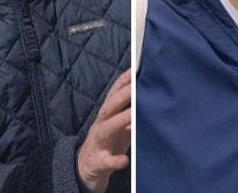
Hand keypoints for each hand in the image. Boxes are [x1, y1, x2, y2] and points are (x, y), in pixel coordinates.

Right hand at [77, 69, 130, 192]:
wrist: (87, 168)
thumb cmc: (109, 142)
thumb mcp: (120, 126)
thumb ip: (131, 113)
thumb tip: (150, 98)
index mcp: (107, 115)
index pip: (113, 94)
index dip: (123, 81)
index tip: (135, 68)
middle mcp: (101, 125)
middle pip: (109, 107)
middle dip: (122, 96)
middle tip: (135, 86)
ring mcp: (98, 142)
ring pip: (106, 129)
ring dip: (120, 120)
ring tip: (133, 114)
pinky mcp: (98, 162)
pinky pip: (106, 161)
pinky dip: (115, 161)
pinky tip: (124, 161)